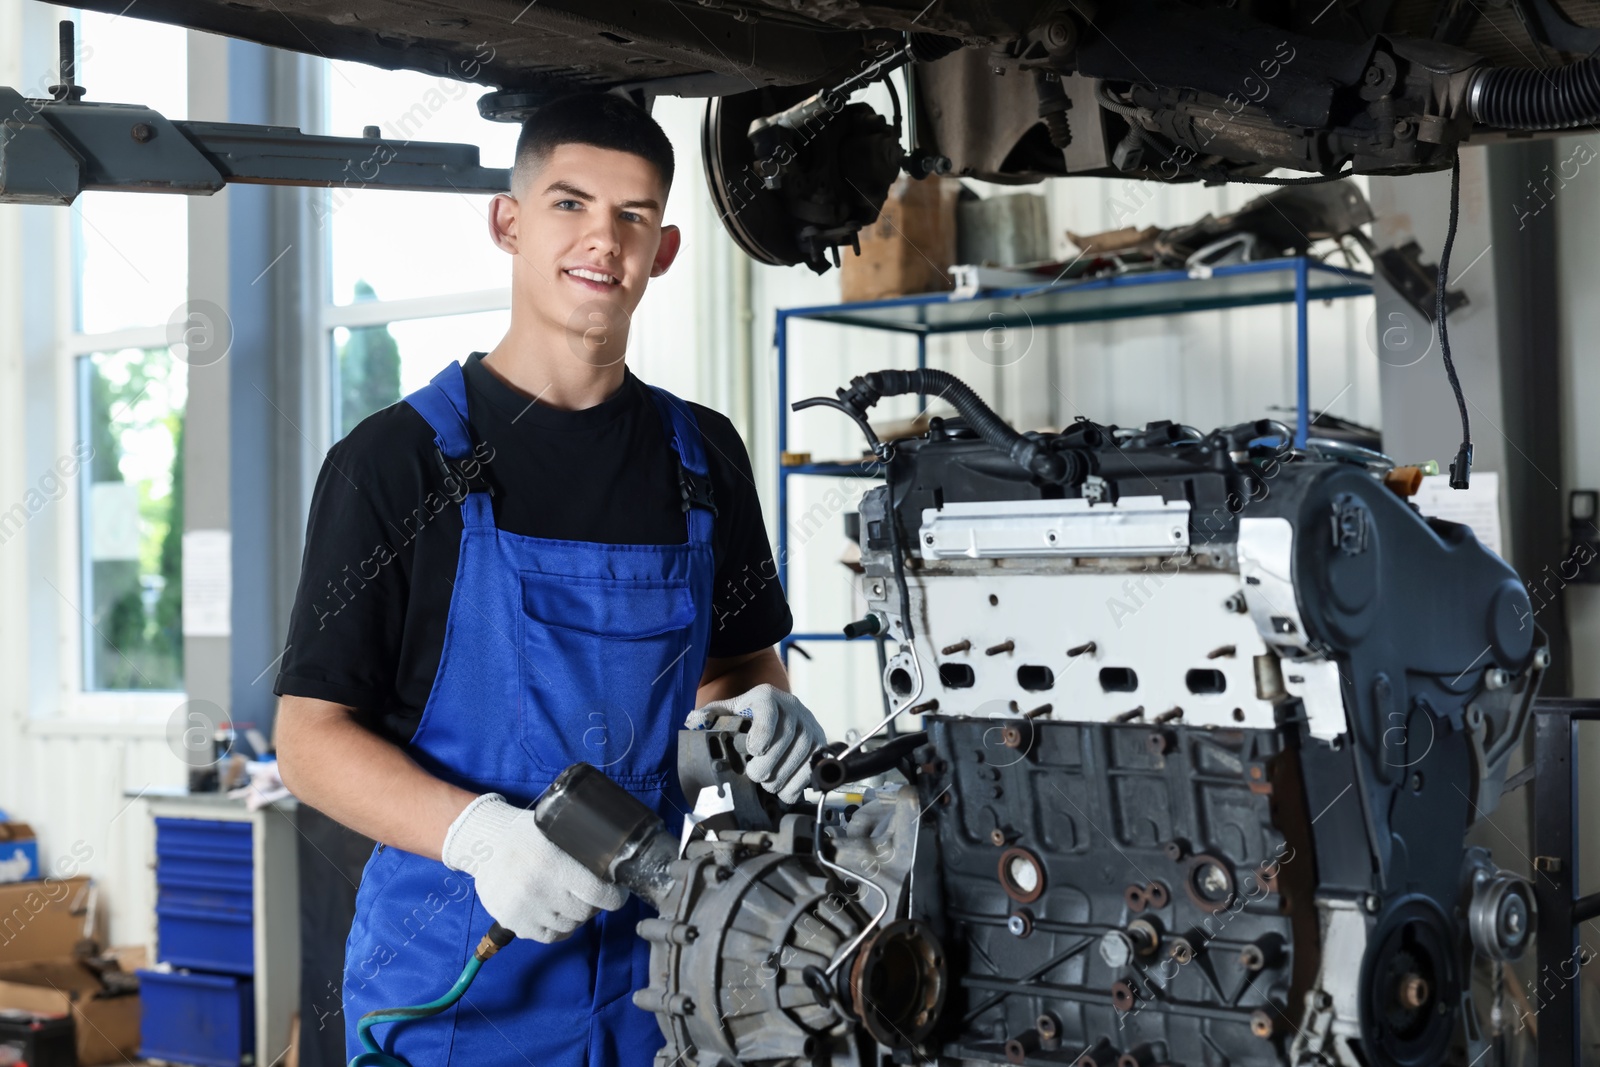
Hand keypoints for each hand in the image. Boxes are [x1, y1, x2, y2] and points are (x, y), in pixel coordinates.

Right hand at [441, 793, 625, 941]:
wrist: (484, 844)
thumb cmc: (526, 834)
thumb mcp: (557, 831)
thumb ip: (584, 846)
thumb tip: (617, 861)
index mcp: (555, 865)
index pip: (600, 894)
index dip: (616, 897)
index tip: (619, 892)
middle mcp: (540, 891)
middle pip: (585, 912)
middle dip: (594, 904)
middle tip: (592, 894)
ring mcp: (526, 910)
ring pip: (569, 926)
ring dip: (575, 916)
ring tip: (570, 901)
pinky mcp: (513, 923)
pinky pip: (549, 937)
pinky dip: (558, 928)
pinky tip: (557, 913)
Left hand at [685, 684, 826, 802]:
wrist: (776, 712)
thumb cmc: (747, 716)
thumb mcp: (727, 711)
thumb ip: (710, 716)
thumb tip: (694, 722)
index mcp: (766, 696)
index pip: (768, 711)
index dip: (762, 733)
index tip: (753, 751)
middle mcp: (792, 707)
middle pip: (786, 737)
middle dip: (770, 763)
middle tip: (755, 776)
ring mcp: (809, 725)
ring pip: (803, 753)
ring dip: (784, 776)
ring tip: (768, 785)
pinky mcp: (820, 743)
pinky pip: (814, 765)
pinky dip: (799, 783)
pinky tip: (784, 790)